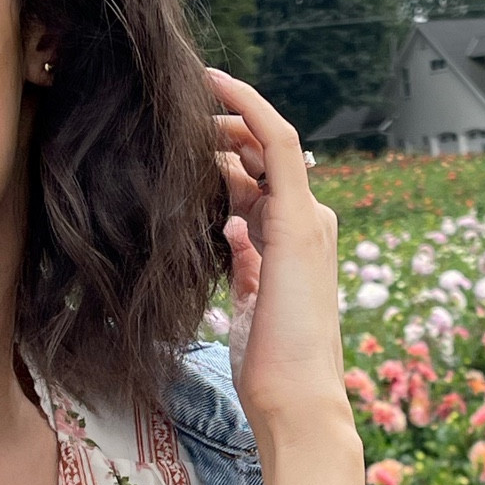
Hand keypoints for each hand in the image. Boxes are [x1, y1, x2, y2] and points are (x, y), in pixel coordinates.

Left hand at [206, 68, 352, 453]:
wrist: (296, 398)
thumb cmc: (269, 364)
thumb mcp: (248, 300)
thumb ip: (244, 260)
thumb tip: (230, 227)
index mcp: (291, 244)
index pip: (259, 181)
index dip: (226, 152)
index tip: (188, 135)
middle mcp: (306, 223)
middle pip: (263, 157)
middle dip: (224, 128)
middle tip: (177, 112)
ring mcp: (307, 218)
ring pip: (269, 143)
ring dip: (230, 115)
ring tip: (187, 96)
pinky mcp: (298, 219)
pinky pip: (276, 143)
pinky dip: (250, 108)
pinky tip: (219, 86)